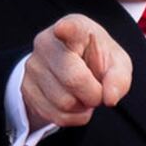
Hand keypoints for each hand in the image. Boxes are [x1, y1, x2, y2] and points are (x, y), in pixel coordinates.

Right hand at [17, 14, 131, 126]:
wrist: (72, 68)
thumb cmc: (97, 61)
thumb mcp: (116, 63)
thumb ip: (119, 78)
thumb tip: (110, 98)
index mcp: (75, 28)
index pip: (70, 28)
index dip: (67, 29)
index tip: (63, 29)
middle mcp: (47, 43)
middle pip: (73, 79)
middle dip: (93, 94)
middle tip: (98, 90)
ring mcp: (33, 66)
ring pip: (64, 102)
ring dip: (82, 107)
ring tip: (84, 94)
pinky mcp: (26, 88)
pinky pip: (55, 115)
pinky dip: (72, 117)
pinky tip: (74, 103)